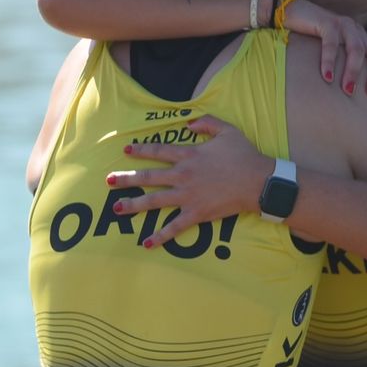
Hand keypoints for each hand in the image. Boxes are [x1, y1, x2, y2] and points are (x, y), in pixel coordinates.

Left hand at [107, 115, 273, 247]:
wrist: (258, 181)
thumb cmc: (245, 156)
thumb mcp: (228, 131)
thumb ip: (207, 123)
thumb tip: (190, 123)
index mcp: (189, 155)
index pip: (159, 151)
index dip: (141, 150)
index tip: (126, 150)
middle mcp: (183, 175)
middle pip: (148, 177)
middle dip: (126, 179)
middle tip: (108, 181)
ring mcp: (188, 196)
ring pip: (154, 201)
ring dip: (134, 205)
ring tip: (117, 208)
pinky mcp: (197, 213)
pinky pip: (174, 226)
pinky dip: (160, 235)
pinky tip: (146, 243)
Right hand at [281, 0, 366, 98]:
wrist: (291, 13)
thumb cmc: (312, 40)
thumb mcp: (334, 54)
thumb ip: (345, 66)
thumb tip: (352, 94)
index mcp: (362, 39)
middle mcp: (357, 31)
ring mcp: (343, 25)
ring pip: (356, 49)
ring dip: (353, 71)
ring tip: (348, 91)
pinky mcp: (326, 22)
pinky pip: (331, 43)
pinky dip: (330, 61)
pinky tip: (327, 77)